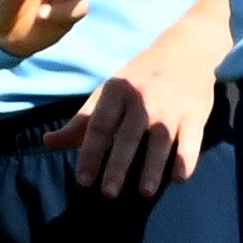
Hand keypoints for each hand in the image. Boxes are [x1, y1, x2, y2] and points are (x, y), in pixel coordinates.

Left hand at [62, 15, 226, 197]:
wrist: (185, 49)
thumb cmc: (139, 78)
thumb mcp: (108, 92)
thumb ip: (82, 121)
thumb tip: (47, 143)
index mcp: (117, 91)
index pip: (99, 127)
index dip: (90, 153)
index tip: (83, 180)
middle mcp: (143, 99)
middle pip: (128, 137)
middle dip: (117, 165)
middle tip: (108, 193)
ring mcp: (171, 107)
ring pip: (160, 141)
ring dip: (152, 167)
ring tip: (144, 192)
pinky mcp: (195, 113)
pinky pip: (191, 139)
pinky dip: (186, 158)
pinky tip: (179, 178)